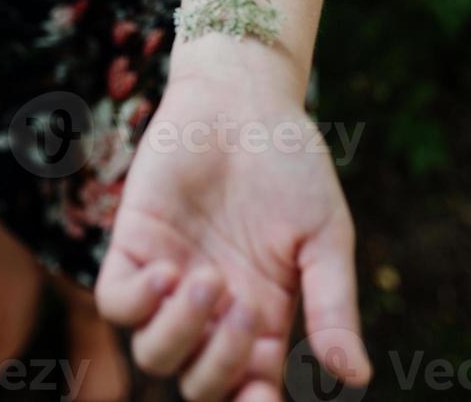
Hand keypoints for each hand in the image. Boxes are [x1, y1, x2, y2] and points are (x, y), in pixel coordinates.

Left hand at [95, 57, 370, 401]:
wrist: (247, 99)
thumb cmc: (292, 164)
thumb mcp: (325, 235)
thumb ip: (332, 305)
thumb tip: (355, 380)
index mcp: (263, 315)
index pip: (248, 389)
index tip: (265, 399)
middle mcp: (213, 307)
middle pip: (198, 383)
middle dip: (218, 365)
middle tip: (245, 308)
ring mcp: (171, 277)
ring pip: (152, 352)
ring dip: (179, 332)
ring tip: (208, 279)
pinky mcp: (135, 243)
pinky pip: (115, 300)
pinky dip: (138, 301)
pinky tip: (171, 267)